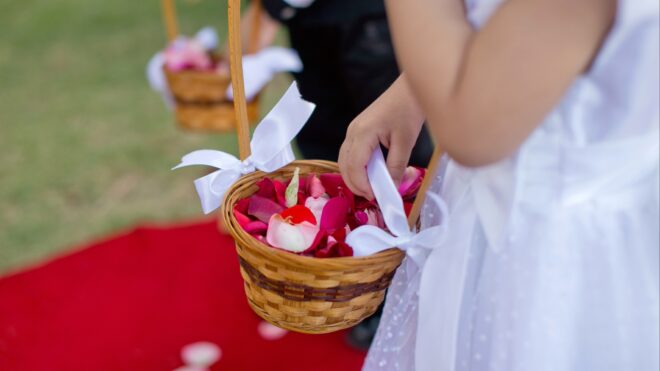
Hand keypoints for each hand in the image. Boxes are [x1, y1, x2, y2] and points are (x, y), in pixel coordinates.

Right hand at [339, 75, 424, 198]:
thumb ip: (396, 166)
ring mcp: (353, 130)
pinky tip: (370, 174)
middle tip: (373, 196)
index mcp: (363, 133)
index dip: (362, 185)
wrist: (408, 90)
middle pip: (344, 165)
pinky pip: (351, 153)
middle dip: (355, 184)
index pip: (354, 166)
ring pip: (344, 160)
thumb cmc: (408, 110)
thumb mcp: (405, 141)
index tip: (375, 196)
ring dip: (354, 176)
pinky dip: (356, 167)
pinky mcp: (357, 130)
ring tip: (371, 187)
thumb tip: (391, 187)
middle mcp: (352, 132)